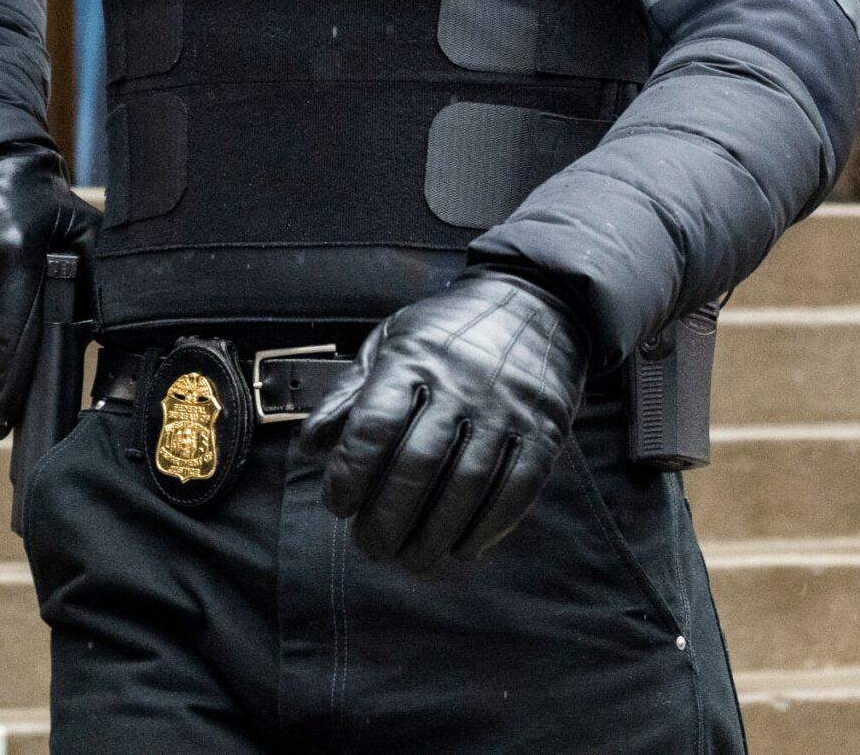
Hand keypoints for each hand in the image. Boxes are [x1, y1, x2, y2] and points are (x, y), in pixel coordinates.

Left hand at [300, 268, 589, 567]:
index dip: (350, 476)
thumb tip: (314, 446)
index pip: (373, 427)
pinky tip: (464, 545)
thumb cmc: (452, 329)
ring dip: (434, 535)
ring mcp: (508, 407)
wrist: (538, 302)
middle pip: (417, 466)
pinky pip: (517, 488)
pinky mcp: (545, 427)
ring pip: (466, 486)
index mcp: (415, 358)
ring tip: (412, 557)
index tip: (339, 504)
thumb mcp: (391, 341)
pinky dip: (488, 526)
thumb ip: (350, 392)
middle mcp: (463, 382)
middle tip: (372, 546)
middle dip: (387, 520)